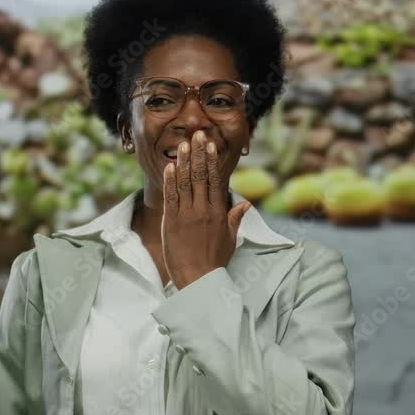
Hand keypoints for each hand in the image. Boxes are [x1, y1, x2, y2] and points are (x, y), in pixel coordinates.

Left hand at [162, 129, 251, 289]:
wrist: (198, 279)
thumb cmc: (215, 261)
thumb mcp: (230, 238)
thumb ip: (235, 218)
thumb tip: (244, 202)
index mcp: (218, 212)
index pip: (216, 180)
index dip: (212, 160)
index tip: (210, 145)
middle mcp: (203, 210)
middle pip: (201, 176)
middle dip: (198, 153)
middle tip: (196, 134)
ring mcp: (186, 215)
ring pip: (185, 183)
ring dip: (184, 162)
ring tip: (184, 144)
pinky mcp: (171, 222)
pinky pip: (171, 197)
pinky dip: (170, 181)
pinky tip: (170, 166)